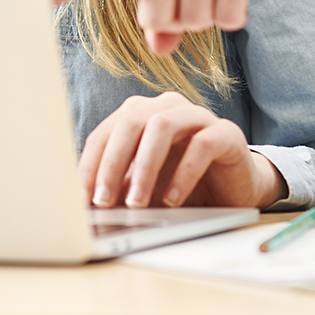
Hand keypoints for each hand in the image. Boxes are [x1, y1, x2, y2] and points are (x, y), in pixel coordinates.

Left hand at [79, 92, 287, 209]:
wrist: (234, 190)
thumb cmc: (182, 185)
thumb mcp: (144, 187)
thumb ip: (119, 188)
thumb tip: (86, 207)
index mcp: (140, 114)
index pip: (105, 133)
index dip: (90, 164)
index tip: (81, 197)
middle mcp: (166, 107)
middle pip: (130, 123)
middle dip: (112, 164)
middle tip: (104, 201)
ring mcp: (197, 116)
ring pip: (162, 127)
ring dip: (144, 167)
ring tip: (136, 203)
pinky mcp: (226, 132)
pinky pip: (202, 145)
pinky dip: (183, 174)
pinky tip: (173, 200)